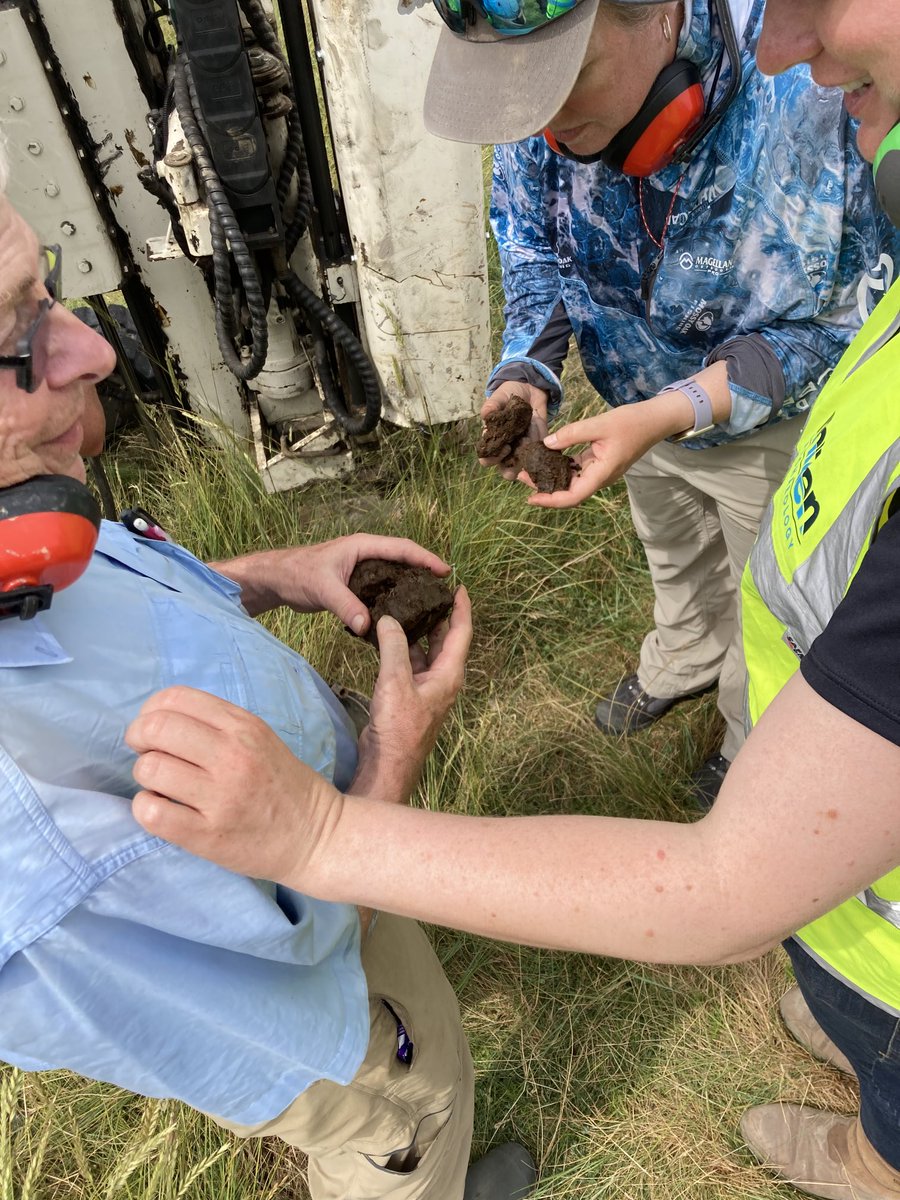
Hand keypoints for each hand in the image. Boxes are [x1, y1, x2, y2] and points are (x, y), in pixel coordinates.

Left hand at [126, 686, 342, 882]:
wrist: (315, 836)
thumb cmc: (282, 785)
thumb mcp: (260, 738)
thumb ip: (217, 724)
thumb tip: (158, 720)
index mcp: (243, 727)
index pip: (174, 699)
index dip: (151, 712)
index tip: (155, 730)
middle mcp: (232, 756)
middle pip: (156, 728)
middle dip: (138, 739)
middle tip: (147, 755)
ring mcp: (220, 797)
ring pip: (149, 769)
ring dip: (145, 776)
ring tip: (161, 786)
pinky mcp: (209, 835)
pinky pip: (152, 813)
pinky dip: (146, 808)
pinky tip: (161, 809)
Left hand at [214, 534, 450, 627]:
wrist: (276, 580)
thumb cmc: (297, 574)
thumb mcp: (322, 589)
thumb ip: (345, 606)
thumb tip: (367, 626)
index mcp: (363, 546)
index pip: (402, 548)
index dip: (425, 558)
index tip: (445, 571)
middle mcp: (366, 555)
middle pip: (403, 560)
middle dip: (424, 572)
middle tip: (444, 590)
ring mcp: (361, 570)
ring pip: (394, 575)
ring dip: (411, 586)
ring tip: (430, 603)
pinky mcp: (355, 585)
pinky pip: (382, 589)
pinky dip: (394, 598)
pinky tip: (402, 614)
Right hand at [352, 586, 472, 803]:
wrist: (388, 762)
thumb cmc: (399, 726)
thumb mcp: (395, 681)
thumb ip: (394, 646)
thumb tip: (389, 619)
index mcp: (449, 674)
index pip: (461, 633)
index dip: (461, 608)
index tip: (459, 587)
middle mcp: (442, 679)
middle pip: (444, 640)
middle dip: (438, 616)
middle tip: (426, 591)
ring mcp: (426, 688)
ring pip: (425, 651)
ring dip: (416, 632)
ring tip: (404, 607)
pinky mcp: (409, 695)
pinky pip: (410, 664)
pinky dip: (401, 648)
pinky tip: (387, 636)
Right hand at [479, 381, 549, 480]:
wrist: (530, 390)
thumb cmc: (509, 395)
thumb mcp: (499, 397)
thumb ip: (492, 406)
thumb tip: (485, 415)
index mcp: (493, 441)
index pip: (486, 459)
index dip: (492, 459)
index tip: (504, 447)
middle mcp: (507, 450)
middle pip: (505, 471)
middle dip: (510, 469)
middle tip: (518, 454)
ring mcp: (523, 449)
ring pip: (524, 467)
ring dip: (528, 459)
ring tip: (530, 440)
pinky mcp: (538, 445)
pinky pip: (540, 454)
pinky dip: (542, 449)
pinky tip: (540, 435)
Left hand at [524, 396, 688, 508]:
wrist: (653, 420)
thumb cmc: (632, 422)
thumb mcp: (599, 424)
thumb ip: (572, 434)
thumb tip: (546, 444)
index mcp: (602, 473)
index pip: (573, 496)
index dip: (550, 500)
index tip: (530, 498)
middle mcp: (600, 477)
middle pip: (568, 492)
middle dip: (544, 488)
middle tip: (521, 476)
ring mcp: (599, 471)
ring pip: (571, 482)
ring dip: (550, 478)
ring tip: (529, 468)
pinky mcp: (597, 462)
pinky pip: (576, 470)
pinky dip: (560, 466)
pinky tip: (546, 457)